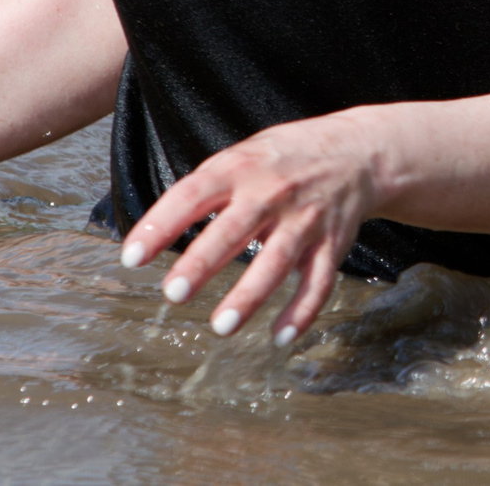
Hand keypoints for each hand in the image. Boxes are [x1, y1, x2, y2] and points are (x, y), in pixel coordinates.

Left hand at [119, 110, 382, 344]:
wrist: (359, 152)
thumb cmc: (284, 158)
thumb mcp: (243, 154)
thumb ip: (206, 188)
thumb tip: (157, 232)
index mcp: (241, 167)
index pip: (193, 194)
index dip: (161, 224)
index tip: (131, 257)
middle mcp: (272, 192)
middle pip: (234, 230)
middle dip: (203, 263)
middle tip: (173, 294)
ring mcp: (305, 219)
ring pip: (277, 261)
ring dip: (250, 296)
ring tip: (220, 327)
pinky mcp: (332, 244)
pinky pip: (318, 282)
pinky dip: (302, 311)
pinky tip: (280, 338)